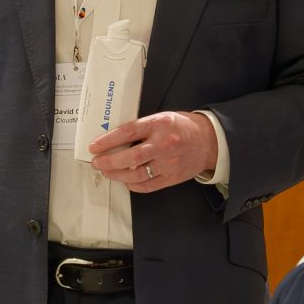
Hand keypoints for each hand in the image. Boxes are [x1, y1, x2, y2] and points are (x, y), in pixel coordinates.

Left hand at [87, 109, 217, 192]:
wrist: (209, 142)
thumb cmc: (183, 128)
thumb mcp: (162, 118)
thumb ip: (142, 126)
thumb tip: (115, 137)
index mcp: (159, 124)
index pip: (128, 132)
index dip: (108, 140)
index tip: (95, 147)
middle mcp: (164, 144)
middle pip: (131, 157)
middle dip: (109, 162)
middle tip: (97, 163)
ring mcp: (168, 163)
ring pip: (136, 174)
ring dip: (117, 175)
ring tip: (106, 172)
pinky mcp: (172, 177)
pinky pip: (147, 185)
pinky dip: (132, 185)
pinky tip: (125, 181)